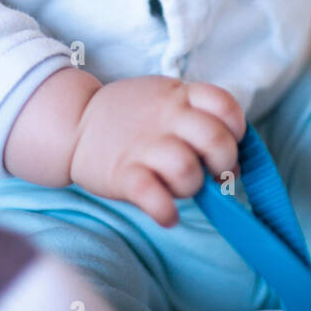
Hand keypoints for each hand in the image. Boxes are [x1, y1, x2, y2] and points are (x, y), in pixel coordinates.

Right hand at [69, 75, 244, 227]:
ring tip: (180, 189)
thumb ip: (196, 116)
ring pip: (186, 169)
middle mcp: (165, 117)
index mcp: (179, 96)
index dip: (236, 129)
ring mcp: (143, 145)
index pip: (225, 104)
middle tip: (212, 174)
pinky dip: (166, 211)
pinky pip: (152, 196)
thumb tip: (235, 159)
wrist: (74, 123)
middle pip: (215, 139)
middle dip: (224, 163)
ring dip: (193, 187)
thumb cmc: (131, 117)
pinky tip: (166, 214)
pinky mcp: (122, 174)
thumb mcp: (163, 99)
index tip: (228, 143)